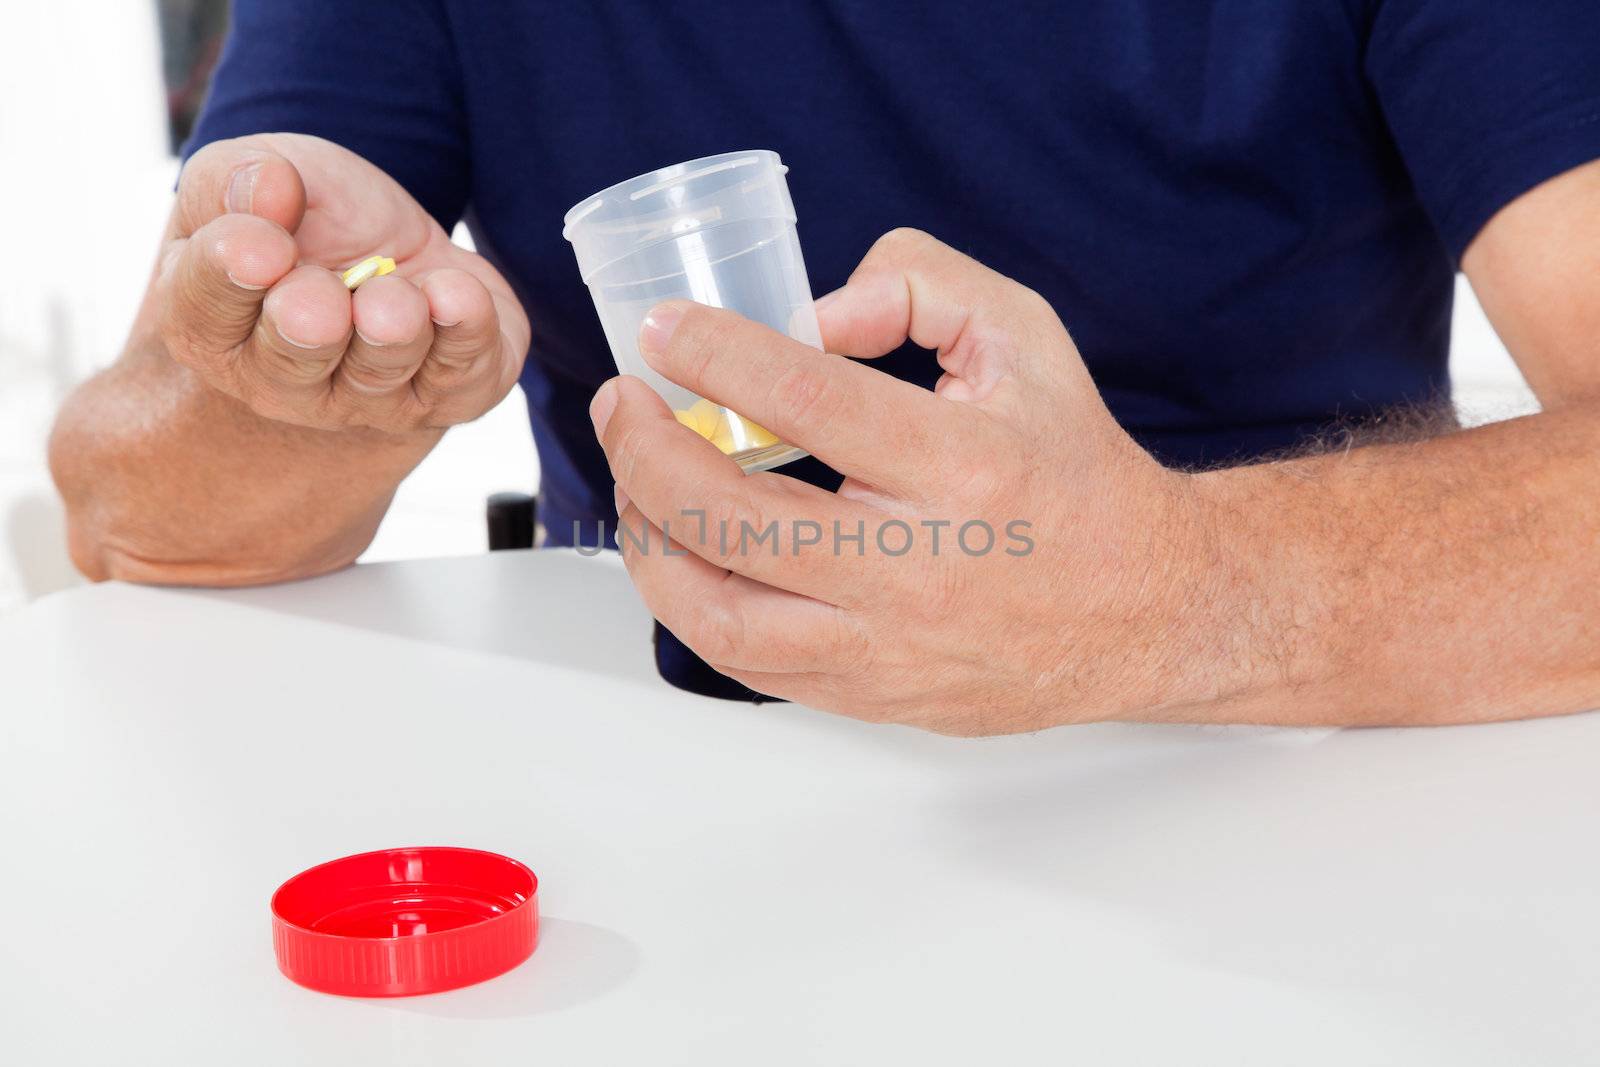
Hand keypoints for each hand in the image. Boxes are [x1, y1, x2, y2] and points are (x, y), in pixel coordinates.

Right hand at [157, 134, 528, 431]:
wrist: (394, 251)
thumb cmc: (307, 219)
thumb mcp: (254, 173)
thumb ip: (234, 179)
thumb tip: (270, 187)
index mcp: (214, 323)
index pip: (204, 311)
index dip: (229, 276)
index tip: (262, 244)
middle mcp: (284, 380)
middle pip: (290, 365)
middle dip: (307, 327)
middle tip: (322, 297)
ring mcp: (371, 399)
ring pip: (379, 374)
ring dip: (392, 328)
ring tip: (397, 292)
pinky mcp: (452, 392)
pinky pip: (463, 377)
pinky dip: (466, 332)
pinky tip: (457, 292)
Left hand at [591, 229, 1239, 733]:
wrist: (1145, 607)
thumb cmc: (1073, 471)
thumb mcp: (1023, 339)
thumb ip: (919, 286)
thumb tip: (810, 312)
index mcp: (966, 467)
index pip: (809, 401)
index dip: (715, 354)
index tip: (663, 330)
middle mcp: (922, 567)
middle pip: (736, 519)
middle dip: (648, 450)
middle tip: (625, 404)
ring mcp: (891, 648)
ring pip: (721, 613)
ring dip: (650, 540)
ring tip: (636, 483)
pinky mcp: (874, 696)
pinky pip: (748, 663)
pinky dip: (693, 604)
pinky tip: (681, 552)